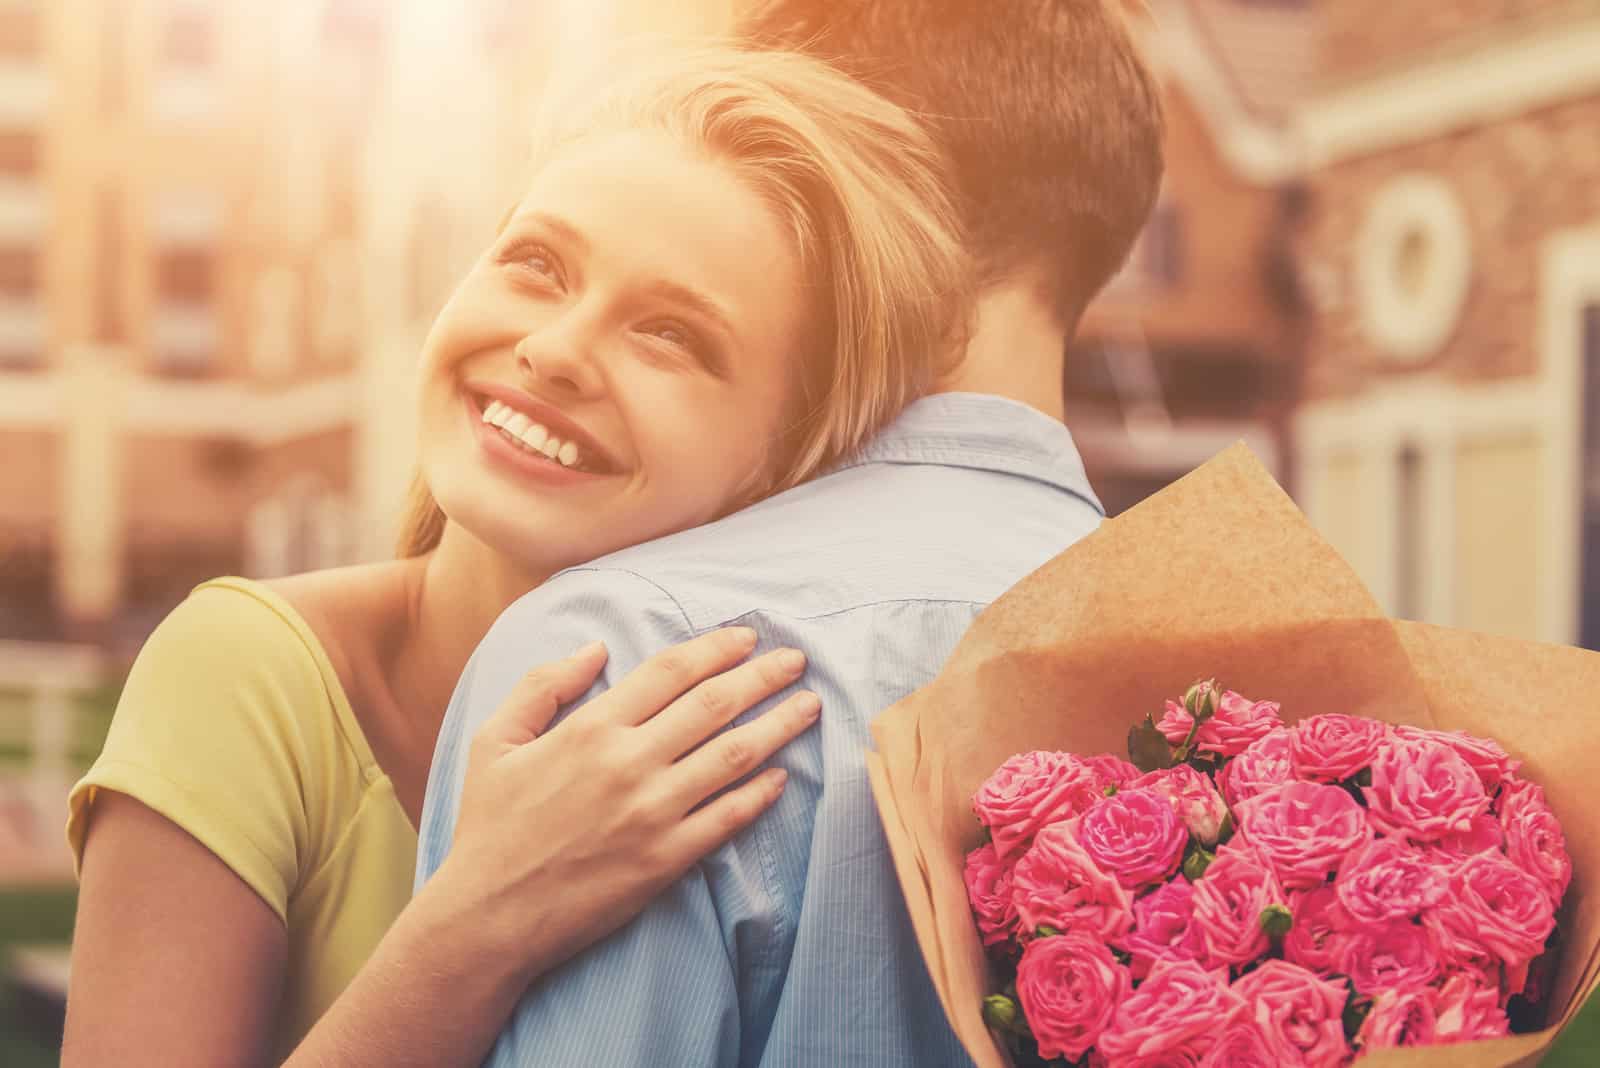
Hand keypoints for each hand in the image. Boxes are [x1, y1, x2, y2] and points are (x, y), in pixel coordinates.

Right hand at [439, 627, 817, 980]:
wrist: (488, 917)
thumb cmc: (489, 826)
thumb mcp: (495, 740)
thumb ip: (543, 685)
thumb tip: (594, 648)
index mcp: (592, 728)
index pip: (672, 671)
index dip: (716, 648)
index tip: (747, 638)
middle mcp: (629, 763)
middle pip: (715, 704)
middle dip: (763, 676)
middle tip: (796, 661)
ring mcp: (652, 813)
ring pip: (734, 756)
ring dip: (778, 725)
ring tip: (808, 706)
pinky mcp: (666, 860)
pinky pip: (728, 818)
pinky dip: (761, 794)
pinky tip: (783, 777)